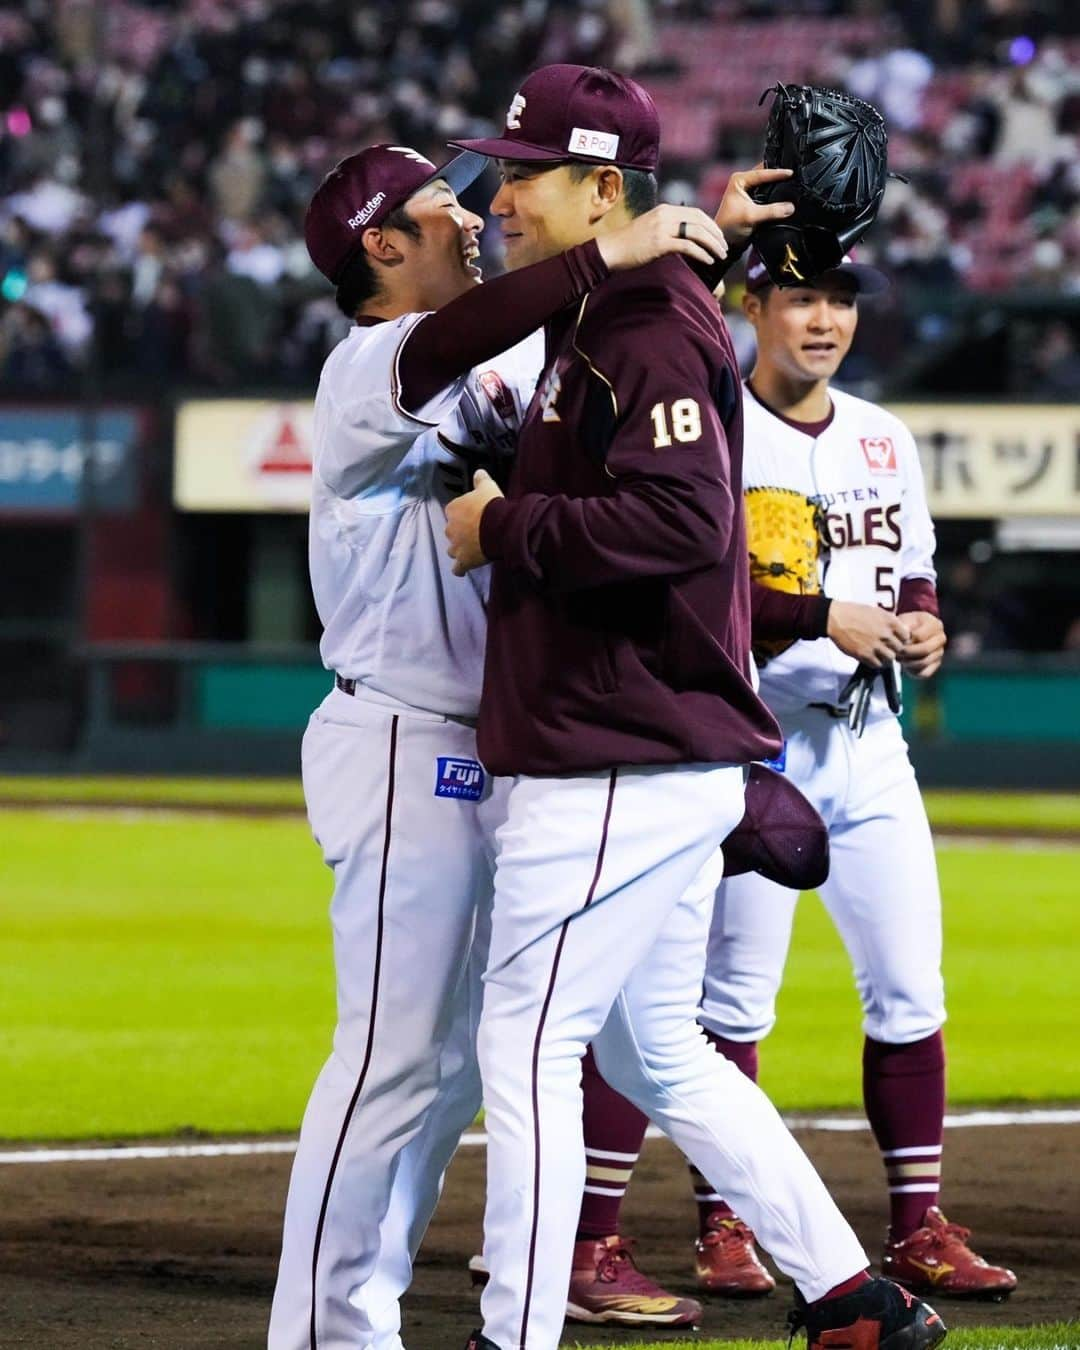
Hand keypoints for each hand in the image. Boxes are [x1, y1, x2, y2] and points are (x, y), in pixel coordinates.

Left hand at [445, 469, 502, 575]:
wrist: (500, 527)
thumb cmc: (492, 505)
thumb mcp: (488, 487)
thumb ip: (481, 479)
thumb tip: (478, 472)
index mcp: (453, 509)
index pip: (454, 511)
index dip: (464, 514)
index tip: (474, 515)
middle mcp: (450, 528)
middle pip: (452, 531)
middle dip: (461, 532)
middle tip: (476, 532)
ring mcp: (455, 546)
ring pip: (452, 549)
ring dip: (459, 549)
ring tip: (472, 549)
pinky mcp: (463, 560)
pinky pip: (457, 568)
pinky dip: (460, 569)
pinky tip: (463, 569)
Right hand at [597, 203, 727, 271]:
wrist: (611, 250)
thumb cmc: (629, 244)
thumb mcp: (651, 228)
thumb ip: (668, 228)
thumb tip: (685, 237)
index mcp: (664, 209)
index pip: (695, 212)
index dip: (710, 224)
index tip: (719, 236)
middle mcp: (665, 215)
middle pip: (700, 221)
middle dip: (715, 234)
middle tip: (725, 247)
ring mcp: (662, 228)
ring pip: (697, 232)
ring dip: (712, 245)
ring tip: (720, 255)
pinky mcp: (660, 243)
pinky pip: (688, 246)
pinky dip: (701, 254)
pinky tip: (708, 261)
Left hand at [713, 164, 794, 250]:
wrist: (727, 244)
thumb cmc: (731, 227)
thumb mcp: (752, 216)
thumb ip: (772, 211)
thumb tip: (791, 207)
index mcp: (739, 180)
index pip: (762, 173)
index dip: (777, 173)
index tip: (791, 173)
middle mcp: (744, 183)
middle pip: (766, 176)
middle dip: (779, 176)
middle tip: (796, 175)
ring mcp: (749, 192)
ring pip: (768, 185)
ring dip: (779, 187)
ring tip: (794, 184)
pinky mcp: (754, 202)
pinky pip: (768, 195)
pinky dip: (776, 196)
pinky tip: (787, 197)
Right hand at [826, 601, 910, 666]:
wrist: (836, 618)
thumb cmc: (855, 612)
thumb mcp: (877, 611)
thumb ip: (890, 621)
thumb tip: (901, 630)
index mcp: (889, 622)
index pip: (906, 636)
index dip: (902, 639)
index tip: (897, 640)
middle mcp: (884, 634)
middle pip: (900, 649)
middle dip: (895, 650)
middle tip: (888, 649)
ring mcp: (875, 645)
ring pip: (890, 659)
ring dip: (886, 658)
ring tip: (880, 655)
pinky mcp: (864, 654)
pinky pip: (877, 665)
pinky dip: (876, 663)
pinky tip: (872, 658)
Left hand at [895, 610, 946, 678]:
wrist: (907, 633)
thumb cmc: (904, 626)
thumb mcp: (903, 621)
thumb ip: (903, 628)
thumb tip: (906, 639)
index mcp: (935, 624)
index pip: (919, 636)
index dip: (905, 641)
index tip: (895, 641)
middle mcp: (941, 638)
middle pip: (925, 649)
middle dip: (907, 652)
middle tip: (896, 652)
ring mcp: (940, 652)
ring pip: (924, 662)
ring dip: (908, 662)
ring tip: (898, 658)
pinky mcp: (936, 664)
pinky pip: (925, 673)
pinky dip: (913, 672)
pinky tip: (905, 665)